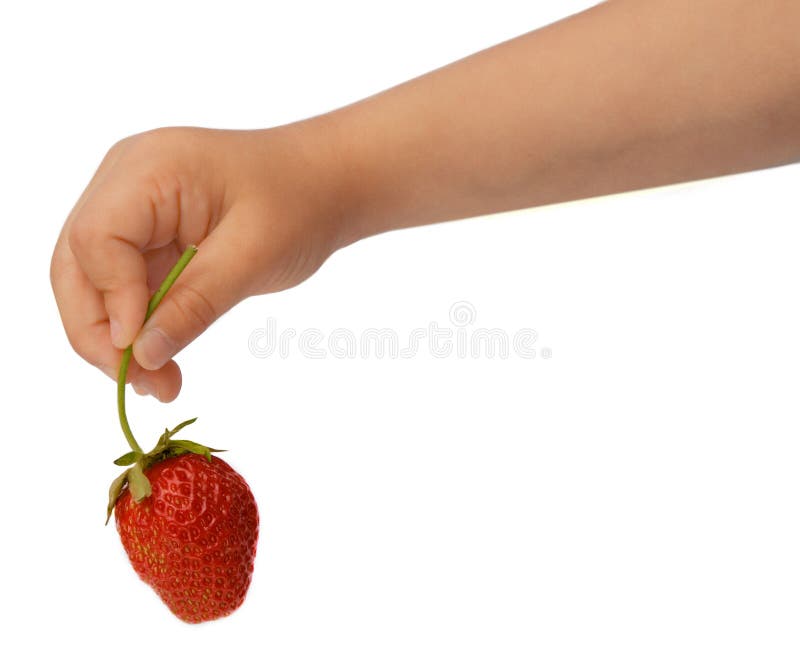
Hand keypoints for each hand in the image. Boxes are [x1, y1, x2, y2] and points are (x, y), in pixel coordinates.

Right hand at [51, 125, 344, 400]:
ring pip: (93, 282)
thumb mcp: (254, 257)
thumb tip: (141, 356)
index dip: (109, 299)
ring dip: (117, 338)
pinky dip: (139, 326)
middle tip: (142, 384)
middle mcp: (125, 181)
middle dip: (100, 332)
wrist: (326, 183)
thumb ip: (195, 304)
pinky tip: (161, 363)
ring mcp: (132, 208)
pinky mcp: (147, 235)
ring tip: (159, 385)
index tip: (140, 352)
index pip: (95, 238)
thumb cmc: (299, 203)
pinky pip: (124, 285)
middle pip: (77, 264)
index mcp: (148, 168)